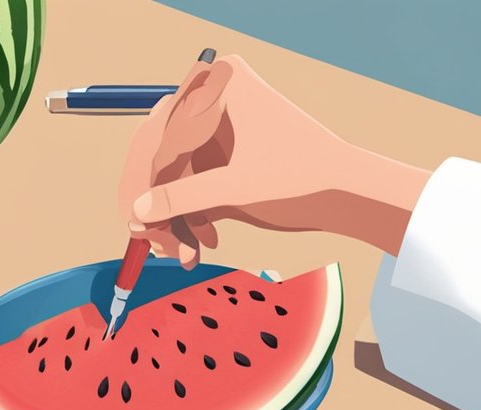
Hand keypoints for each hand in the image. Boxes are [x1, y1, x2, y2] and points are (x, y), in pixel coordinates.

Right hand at [118, 54, 431, 264]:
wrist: (347, 194)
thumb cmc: (302, 176)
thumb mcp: (234, 188)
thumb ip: (180, 198)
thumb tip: (136, 211)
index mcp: (218, 87)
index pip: (158, 135)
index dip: (140, 180)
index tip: (134, 217)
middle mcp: (211, 101)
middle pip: (159, 155)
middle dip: (156, 203)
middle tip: (150, 239)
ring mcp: (214, 130)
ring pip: (170, 175)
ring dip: (172, 217)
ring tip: (181, 252)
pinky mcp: (220, 157)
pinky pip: (187, 185)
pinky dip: (187, 216)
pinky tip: (195, 245)